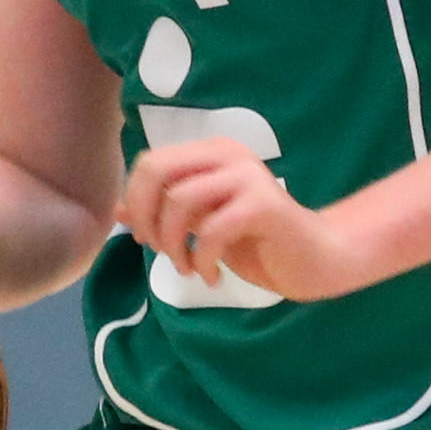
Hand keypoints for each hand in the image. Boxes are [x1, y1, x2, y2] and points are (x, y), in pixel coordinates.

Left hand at [122, 136, 373, 302]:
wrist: (313, 259)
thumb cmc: (255, 240)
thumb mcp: (200, 225)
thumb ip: (164, 213)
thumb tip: (117, 211)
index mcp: (211, 153)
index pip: (150, 163)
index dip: (136, 202)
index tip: (145, 237)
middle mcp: (228, 155)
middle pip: (156, 170)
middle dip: (146, 216)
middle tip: (158, 250)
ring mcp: (248, 176)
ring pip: (179, 201)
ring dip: (173, 245)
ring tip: (188, 268)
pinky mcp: (263, 205)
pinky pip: (212, 229)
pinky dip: (202, 259)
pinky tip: (211, 276)